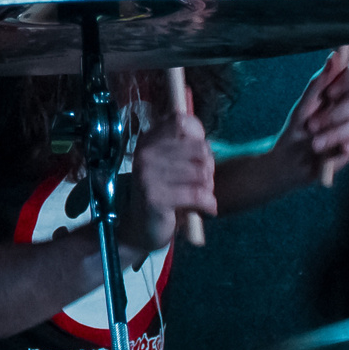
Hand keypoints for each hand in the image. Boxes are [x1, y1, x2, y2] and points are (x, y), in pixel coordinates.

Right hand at [118, 110, 217, 259]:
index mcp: (147, 141)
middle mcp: (145, 154)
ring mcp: (147, 175)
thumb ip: (185, 147)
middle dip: (209, 167)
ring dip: (208, 188)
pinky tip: (207, 209)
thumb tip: (207, 142)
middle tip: (203, 183)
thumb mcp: (169, 165)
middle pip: (199, 148)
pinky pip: (197, 194)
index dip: (198, 137)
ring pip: (201, 172)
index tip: (197, 157)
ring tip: (201, 197)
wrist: (139, 228)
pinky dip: (208, 203)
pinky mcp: (155, 198)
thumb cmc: (162, 193)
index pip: (180, 121)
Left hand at [271, 51, 348, 184]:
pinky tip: (333, 150)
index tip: (330, 93)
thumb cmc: (295, 129)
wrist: (289, 161)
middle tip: (312, 126)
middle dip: (335, 115)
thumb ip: (318, 82)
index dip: (348, 80)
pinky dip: (345, 146)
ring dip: (335, 134)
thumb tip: (333, 56)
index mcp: (338, 90)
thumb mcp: (302, 106)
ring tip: (314, 144)